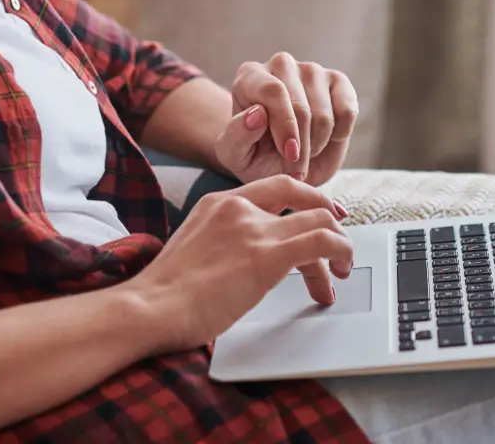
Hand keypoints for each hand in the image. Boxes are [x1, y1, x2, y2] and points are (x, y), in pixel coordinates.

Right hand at [127, 175, 354, 353]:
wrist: (152, 306)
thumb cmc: (165, 293)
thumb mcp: (196, 249)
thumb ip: (224, 243)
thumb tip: (246, 261)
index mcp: (218, 202)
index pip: (277, 186)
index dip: (308, 197)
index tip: (324, 213)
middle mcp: (239, 206)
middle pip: (303, 200)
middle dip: (330, 222)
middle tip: (340, 245)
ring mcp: (254, 229)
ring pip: (320, 221)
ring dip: (340, 247)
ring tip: (342, 272)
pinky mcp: (267, 256)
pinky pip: (322, 242)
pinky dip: (341, 253)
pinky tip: (340, 272)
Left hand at [215, 53, 358, 186]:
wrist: (284, 162)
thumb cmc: (255, 155)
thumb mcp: (236, 155)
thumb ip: (237, 135)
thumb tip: (257, 114)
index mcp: (250, 76)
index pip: (273, 91)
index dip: (285, 126)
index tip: (289, 155)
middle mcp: (281, 65)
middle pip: (300, 106)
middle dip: (301, 146)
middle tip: (296, 167)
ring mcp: (312, 70)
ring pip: (324, 114)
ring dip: (317, 144)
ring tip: (305, 153)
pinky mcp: (339, 82)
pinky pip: (348, 111)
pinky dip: (339, 135)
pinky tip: (325, 139)